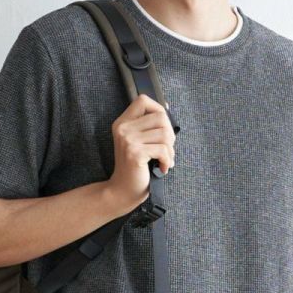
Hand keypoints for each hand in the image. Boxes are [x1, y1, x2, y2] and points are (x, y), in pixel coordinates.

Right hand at [107, 94, 176, 211]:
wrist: (122, 192)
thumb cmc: (135, 169)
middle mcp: (123, 128)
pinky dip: (167, 160)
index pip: (143, 100)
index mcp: (123, 123)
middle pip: (160, 117)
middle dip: (170, 134)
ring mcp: (128, 140)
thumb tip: (167, 106)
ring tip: (165, 160)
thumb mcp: (138, 142)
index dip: (159, 109)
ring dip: (170, 150)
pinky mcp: (135, 153)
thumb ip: (149, 126)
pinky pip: (163, 150)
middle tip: (167, 150)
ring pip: (165, 134)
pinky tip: (163, 168)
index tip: (163, 127)